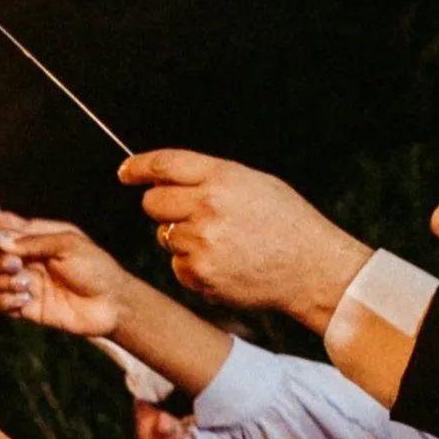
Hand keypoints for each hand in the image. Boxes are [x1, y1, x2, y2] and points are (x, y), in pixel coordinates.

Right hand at [0, 215, 130, 339]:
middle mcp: (27, 259)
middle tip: (18, 266)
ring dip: (2, 282)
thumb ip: (33, 241)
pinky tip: (26, 301)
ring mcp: (24, 284)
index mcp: (37, 238)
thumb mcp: (68, 244)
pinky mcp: (25, 307)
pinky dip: (6, 301)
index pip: (2, 228)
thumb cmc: (96, 268)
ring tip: (27, 286)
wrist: (110, 304)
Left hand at [118, 151, 369, 333]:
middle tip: (188, 213)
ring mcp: (201, 242)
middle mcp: (208, 207)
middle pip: (153, 203)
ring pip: (164, 236)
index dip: (139, 167)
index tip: (126, 171)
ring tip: (223, 242)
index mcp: (224, 178)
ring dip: (182, 238)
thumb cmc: (286, 223)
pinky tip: (225, 263)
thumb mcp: (256, 185)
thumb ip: (212, 179)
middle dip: (162, 206)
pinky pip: (177, 265)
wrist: (311, 268)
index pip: (166, 165)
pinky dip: (193, 265)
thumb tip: (166, 179)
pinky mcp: (198, 273)